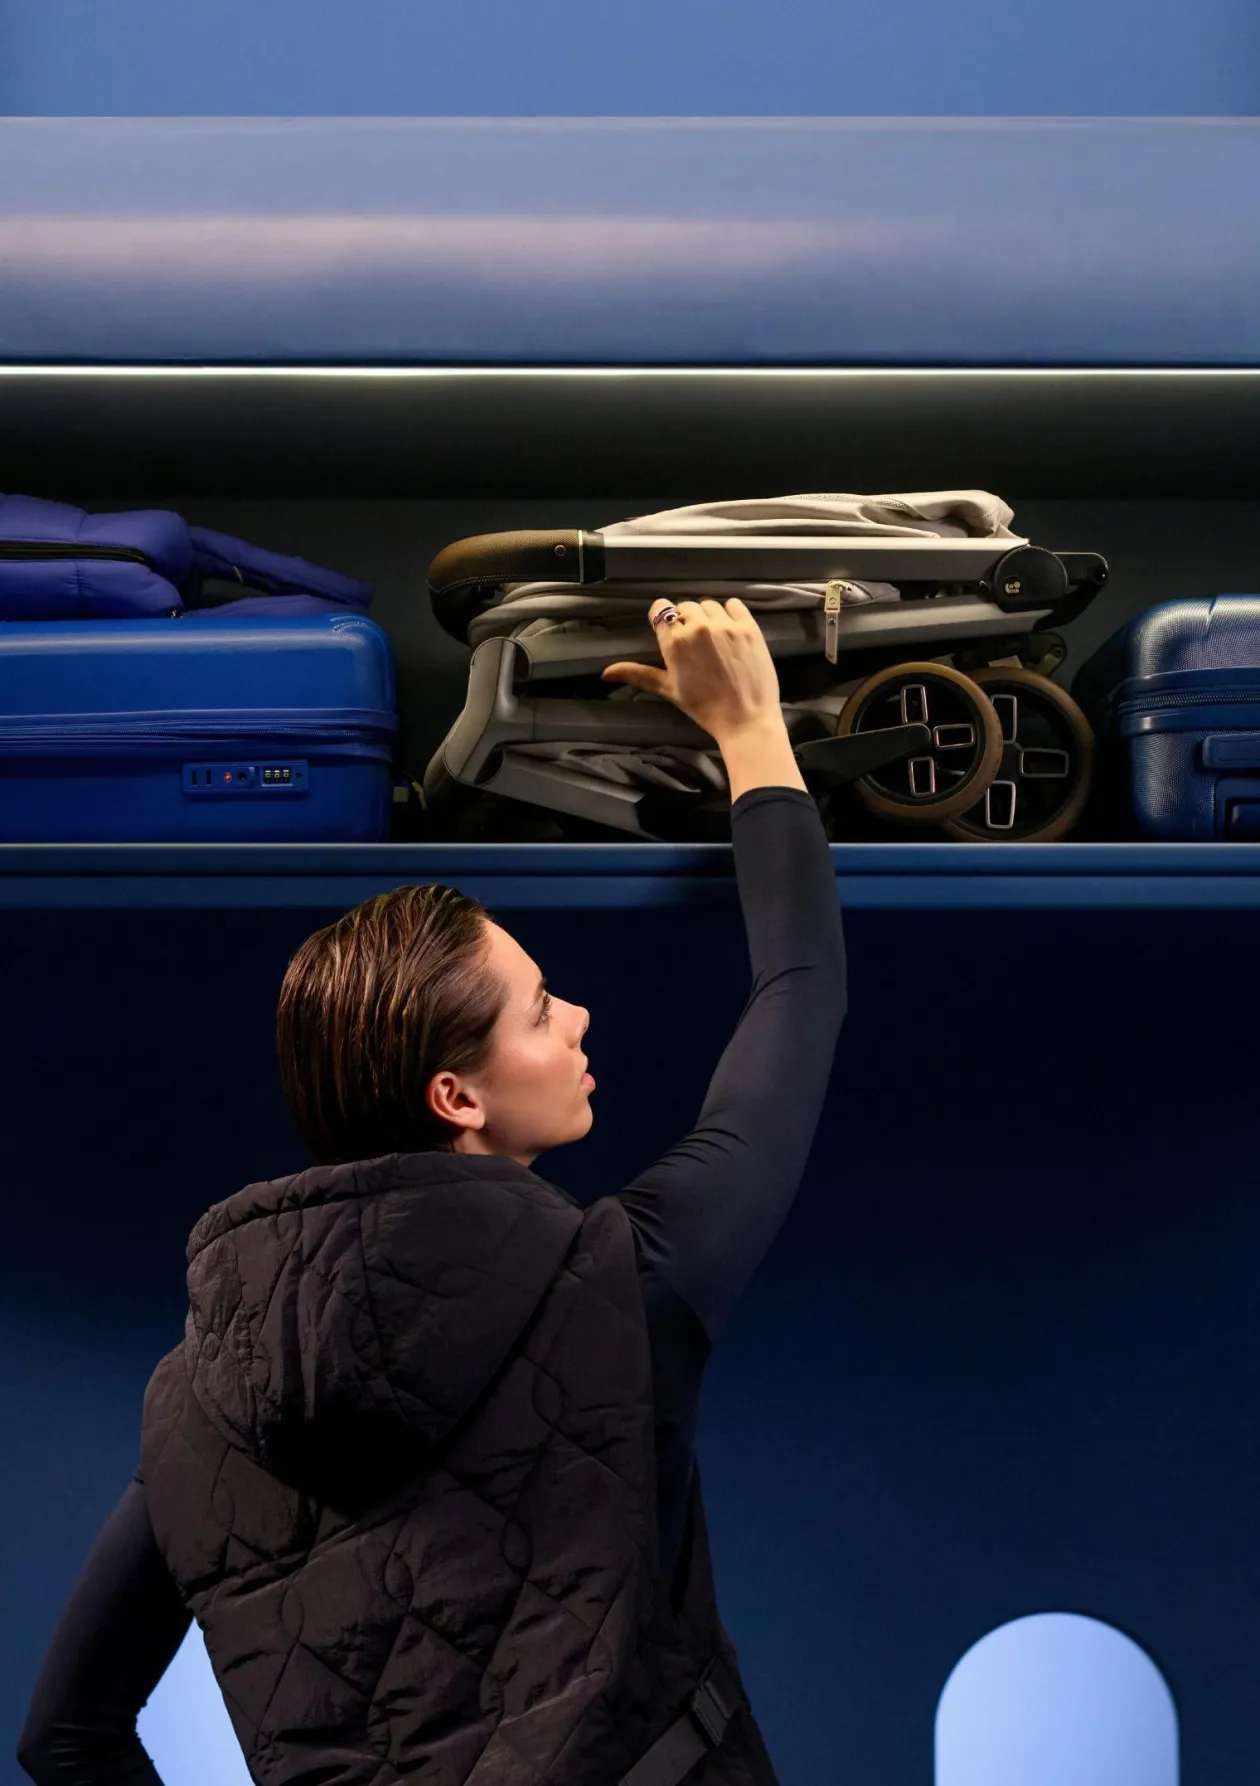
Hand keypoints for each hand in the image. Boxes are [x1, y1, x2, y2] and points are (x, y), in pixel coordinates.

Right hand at [600, 598, 783, 742]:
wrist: (746, 719)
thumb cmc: (705, 708)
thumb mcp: (668, 690)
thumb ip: (637, 674)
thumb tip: (605, 673)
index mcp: (674, 642)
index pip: (660, 609)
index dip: (663, 619)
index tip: (670, 632)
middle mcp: (698, 627)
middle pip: (685, 607)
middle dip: (686, 620)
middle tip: (694, 644)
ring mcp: (725, 625)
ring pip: (709, 605)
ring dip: (708, 617)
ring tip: (714, 640)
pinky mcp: (749, 626)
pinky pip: (734, 605)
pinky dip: (731, 613)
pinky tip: (730, 631)